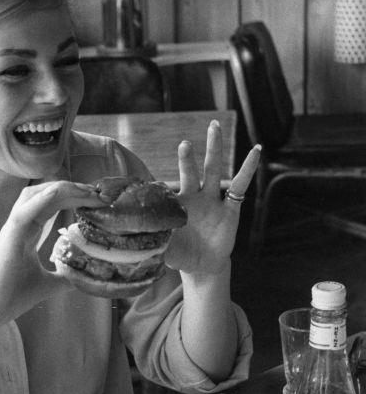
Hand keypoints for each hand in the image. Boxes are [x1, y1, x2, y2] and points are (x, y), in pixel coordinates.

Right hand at [0, 180, 100, 324]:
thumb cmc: (10, 297)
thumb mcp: (47, 285)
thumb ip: (63, 278)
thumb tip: (83, 278)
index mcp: (27, 233)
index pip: (52, 205)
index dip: (74, 198)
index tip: (97, 201)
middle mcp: (20, 226)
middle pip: (46, 195)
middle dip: (72, 189)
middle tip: (98, 192)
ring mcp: (12, 230)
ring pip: (34, 195)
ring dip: (60, 189)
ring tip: (84, 190)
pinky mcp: (7, 238)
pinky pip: (23, 212)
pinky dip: (40, 199)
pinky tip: (58, 192)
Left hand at [164, 120, 260, 274]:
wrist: (202, 266)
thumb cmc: (180, 255)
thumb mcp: (165, 250)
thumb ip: (156, 243)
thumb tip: (139, 241)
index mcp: (177, 206)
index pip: (169, 188)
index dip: (162, 185)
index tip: (154, 178)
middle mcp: (195, 199)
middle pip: (192, 172)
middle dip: (188, 157)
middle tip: (184, 143)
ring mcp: (213, 202)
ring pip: (213, 171)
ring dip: (214, 150)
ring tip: (214, 127)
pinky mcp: (230, 210)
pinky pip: (240, 187)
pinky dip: (248, 169)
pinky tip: (256, 151)